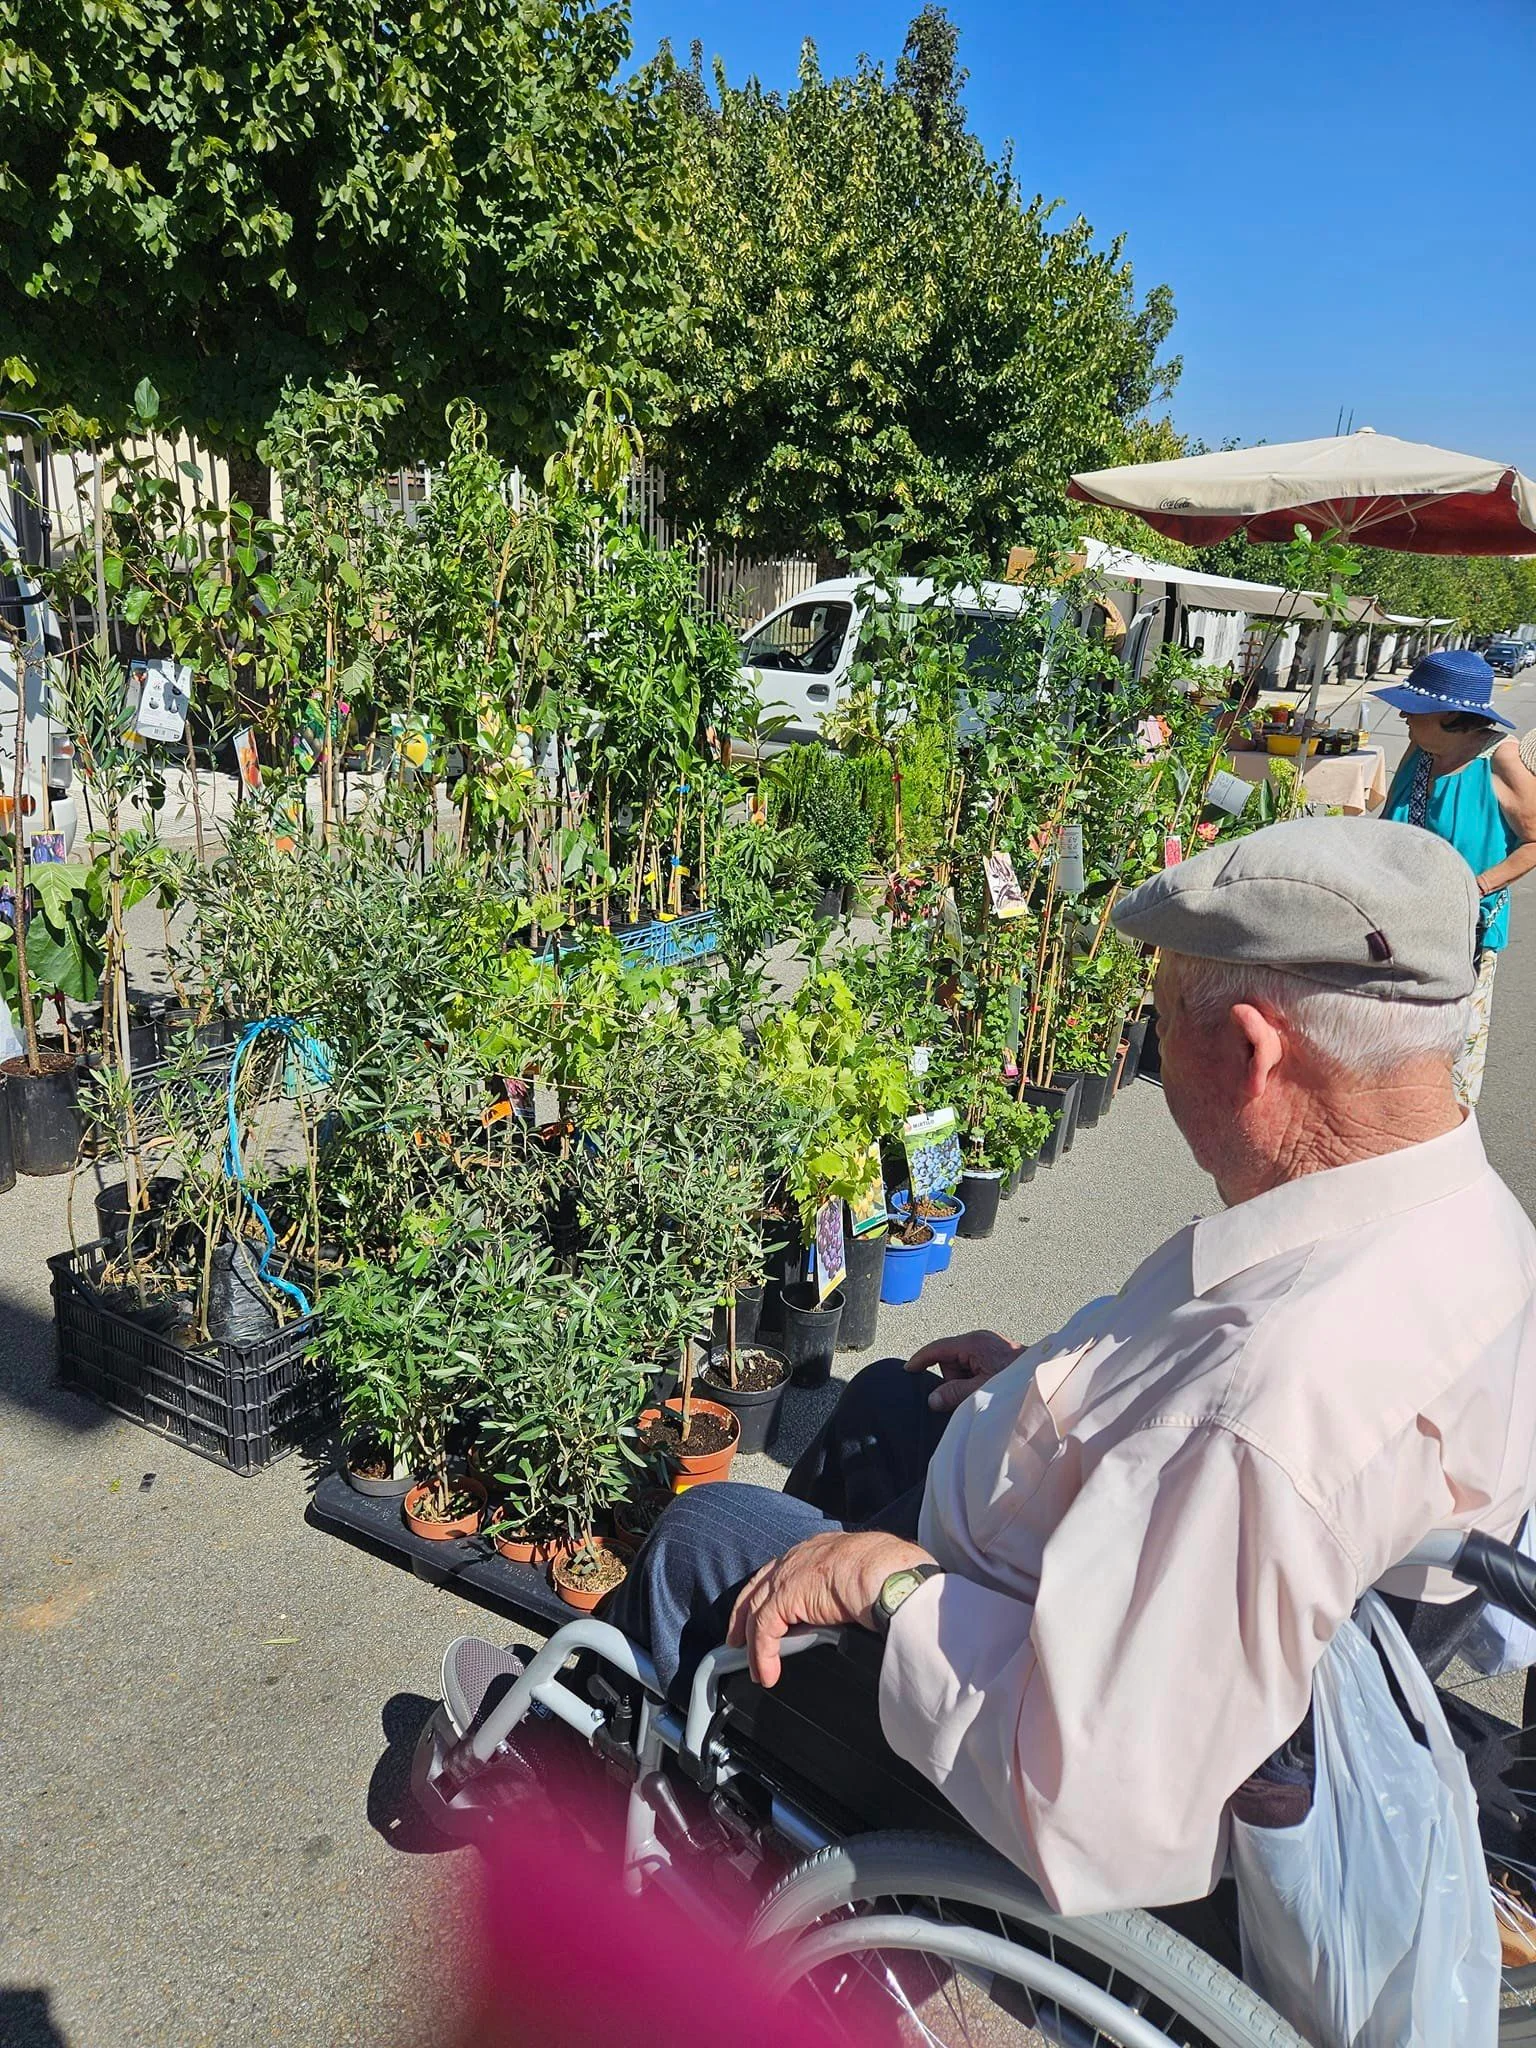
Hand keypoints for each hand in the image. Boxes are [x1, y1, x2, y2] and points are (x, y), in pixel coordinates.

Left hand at [727, 1530, 934, 1687]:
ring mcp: (789, 1576)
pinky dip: (763, 1655)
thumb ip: (844, 1589)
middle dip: (744, 1615)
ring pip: (757, 1613)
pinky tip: (768, 1673)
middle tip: (738, 1638)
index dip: (767, 1593)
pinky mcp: (785, 1598)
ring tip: (756, 1668)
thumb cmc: (889, 1575)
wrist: (889, 1574)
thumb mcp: (860, 1576)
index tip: (761, 1611)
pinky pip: (764, 1631)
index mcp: (817, 1549)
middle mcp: (798, 1557)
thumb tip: (849, 1609)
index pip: (781, 1570)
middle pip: (758, 1587)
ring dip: (754, 1645)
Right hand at [905, 1328, 1022, 1412]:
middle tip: (969, 1392)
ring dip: (966, 1381)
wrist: (1046, 1378)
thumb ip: (955, 1394)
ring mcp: (988, 1345)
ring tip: (982, 1390)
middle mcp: (979, 1340)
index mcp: (973, 1343)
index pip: (937, 1348)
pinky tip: (987, 1386)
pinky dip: (975, 1378)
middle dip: (953, 1379)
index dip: (920, 1360)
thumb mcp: (981, 1389)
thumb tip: (933, 1400)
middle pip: (949, 1360)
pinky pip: (973, 1366)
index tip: (908, 1370)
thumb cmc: (1017, 1380)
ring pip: (961, 1365)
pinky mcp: (995, 1353)